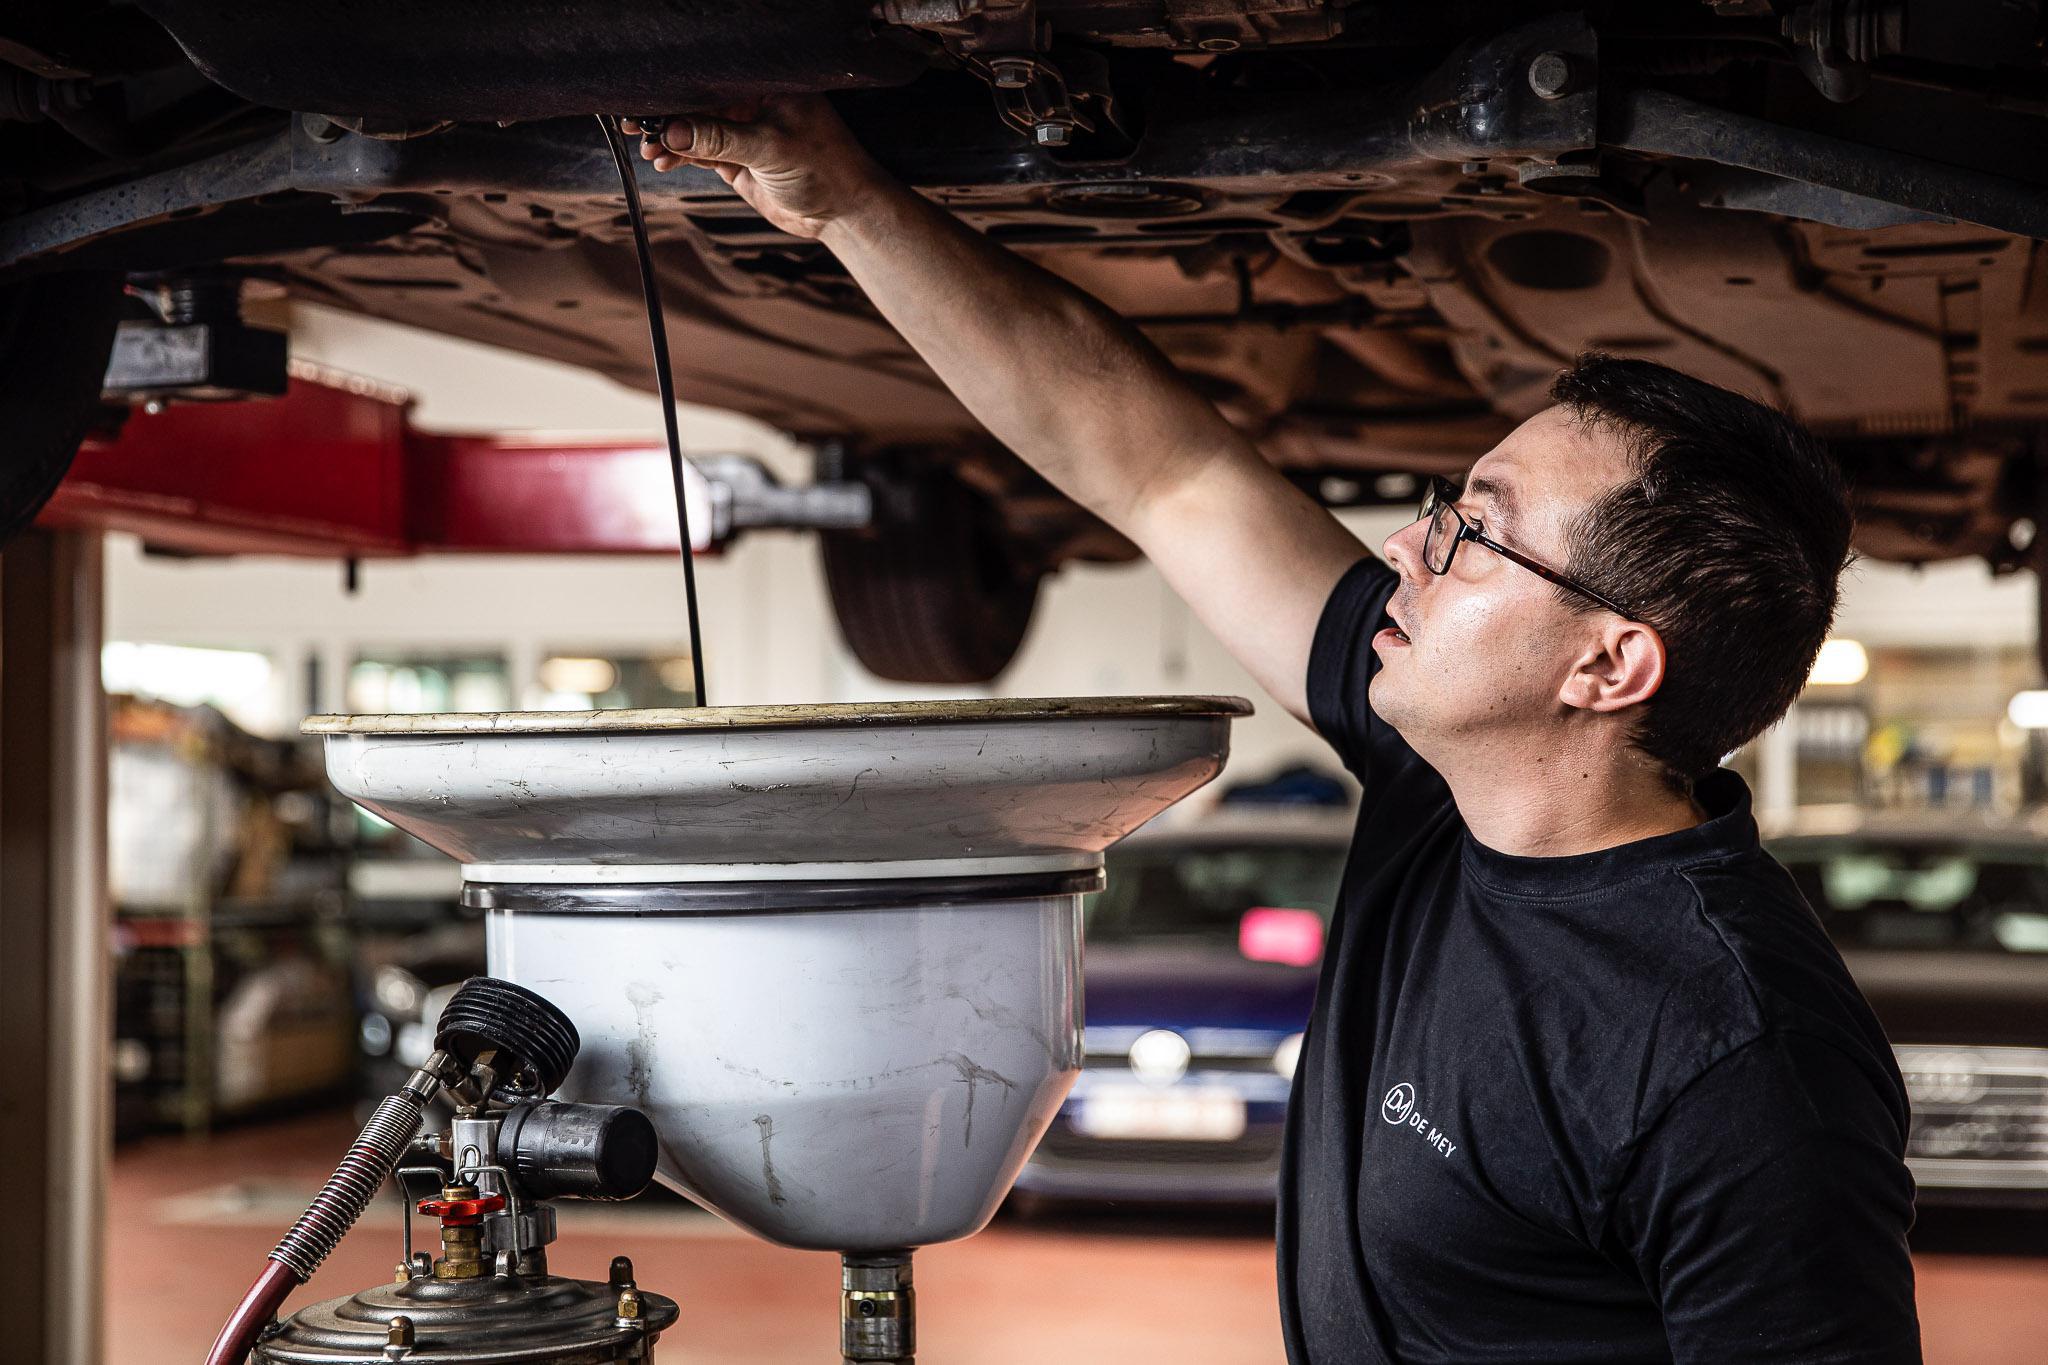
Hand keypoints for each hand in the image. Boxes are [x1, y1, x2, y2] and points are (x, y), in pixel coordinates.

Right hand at [624, 96, 887, 240]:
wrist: (843, 213)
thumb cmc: (825, 169)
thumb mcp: (770, 148)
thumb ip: (720, 138)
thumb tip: (672, 130)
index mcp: (767, 85)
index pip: (714, 78)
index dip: (679, 86)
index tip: (647, 95)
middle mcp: (754, 104)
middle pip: (699, 102)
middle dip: (667, 114)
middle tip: (634, 121)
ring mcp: (744, 132)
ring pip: (696, 130)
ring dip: (669, 139)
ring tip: (647, 148)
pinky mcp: (739, 160)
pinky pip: (701, 153)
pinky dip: (679, 158)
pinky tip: (661, 162)